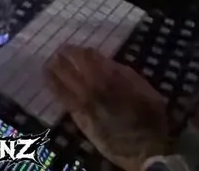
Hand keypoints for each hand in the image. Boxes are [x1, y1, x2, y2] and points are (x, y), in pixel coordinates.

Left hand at [48, 46, 169, 169]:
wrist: (142, 149)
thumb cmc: (149, 119)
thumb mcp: (147, 91)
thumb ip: (127, 75)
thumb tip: (108, 63)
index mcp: (112, 78)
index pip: (90, 58)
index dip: (82, 51)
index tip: (80, 48)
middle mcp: (94, 87)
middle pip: (73, 66)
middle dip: (66, 55)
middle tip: (61, 49)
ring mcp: (84, 102)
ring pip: (63, 80)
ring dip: (55, 68)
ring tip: (49, 61)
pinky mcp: (79, 117)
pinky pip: (62, 98)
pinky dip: (54, 85)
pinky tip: (48, 78)